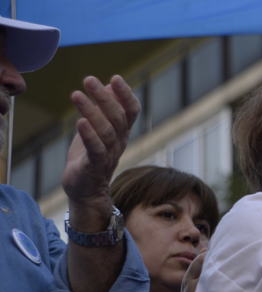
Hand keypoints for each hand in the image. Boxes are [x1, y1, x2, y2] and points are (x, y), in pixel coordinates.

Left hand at [62, 75, 139, 207]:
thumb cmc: (90, 158)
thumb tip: (108, 84)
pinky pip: (95, 150)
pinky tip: (80, 122)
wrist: (86, 190)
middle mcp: (119, 143)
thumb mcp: (97, 129)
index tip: (115, 78)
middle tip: (89, 79)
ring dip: (92, 112)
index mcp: (121, 133)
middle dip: (105, 97)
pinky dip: (89, 135)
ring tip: (76, 94)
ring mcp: (108, 155)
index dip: (126, 95)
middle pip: (118, 118)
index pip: (131, 111)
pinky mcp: (94, 166)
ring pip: (106, 132)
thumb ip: (103, 108)